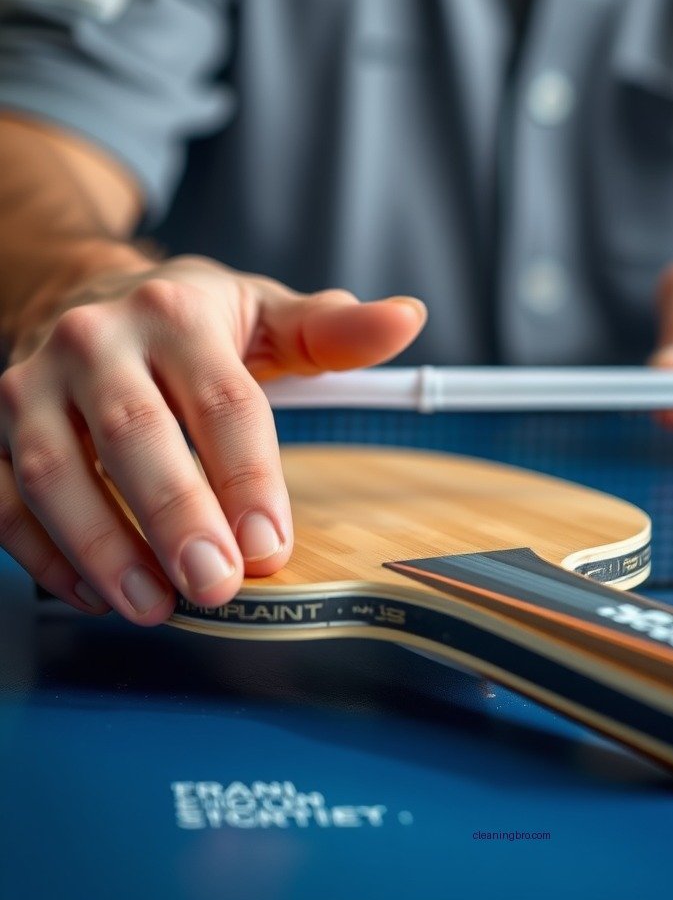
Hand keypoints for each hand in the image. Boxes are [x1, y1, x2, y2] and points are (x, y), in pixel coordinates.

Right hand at [0, 254, 426, 622]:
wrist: (84, 294)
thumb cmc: (189, 319)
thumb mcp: (267, 313)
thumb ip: (333, 331)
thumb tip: (406, 319)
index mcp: (177, 314)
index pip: (223, 402)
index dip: (249, 477)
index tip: (272, 542)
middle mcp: (97, 342)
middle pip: (136, 435)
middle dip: (177, 518)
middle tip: (216, 585)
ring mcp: (34, 386)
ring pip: (56, 473)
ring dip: (103, 548)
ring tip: (153, 605)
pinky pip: (7, 498)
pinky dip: (44, 554)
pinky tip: (94, 593)